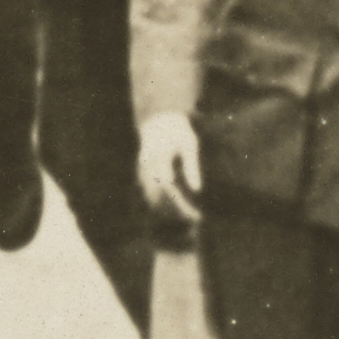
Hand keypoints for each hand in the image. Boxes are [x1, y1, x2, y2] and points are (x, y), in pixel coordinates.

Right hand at [136, 114, 205, 228]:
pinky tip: (175, 210)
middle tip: (195, 218)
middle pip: (158, 198)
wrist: (158, 119)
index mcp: (159, 158)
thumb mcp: (189, 144)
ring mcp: (141, 172)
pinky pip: (148, 195)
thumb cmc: (178, 131)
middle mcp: (146, 167)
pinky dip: (161, 204)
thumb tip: (197, 190)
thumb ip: (191, 166)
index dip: (181, 204)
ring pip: (151, 199)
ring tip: (188, 216)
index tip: (195, 215)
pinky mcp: (141, 175)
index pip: (169, 188)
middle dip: (175, 212)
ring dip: (167, 210)